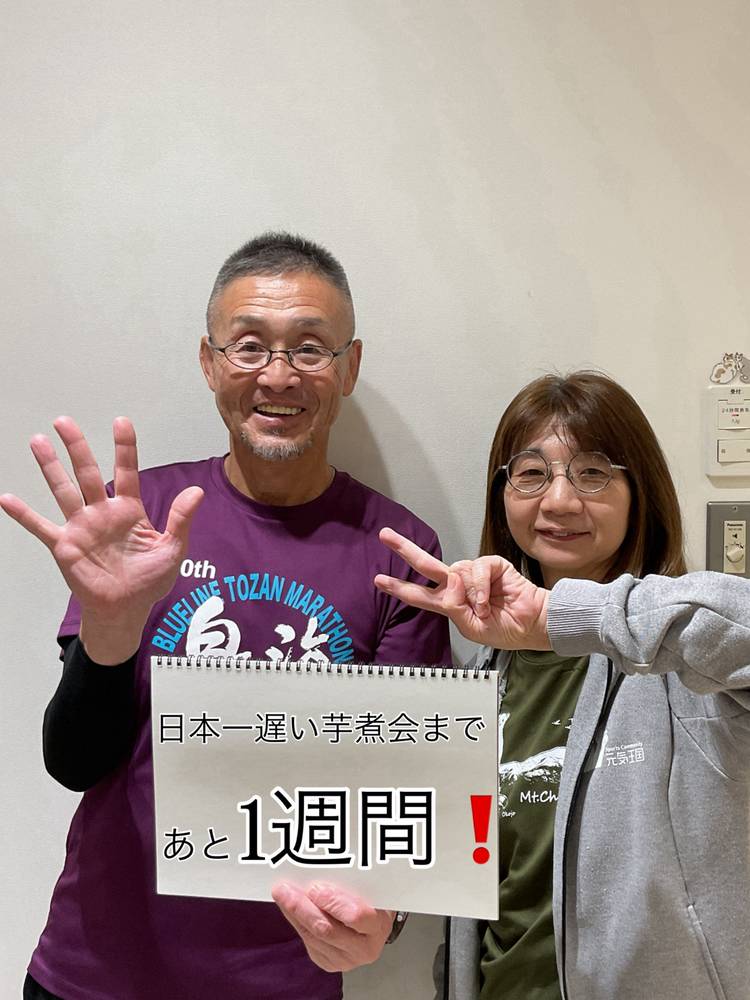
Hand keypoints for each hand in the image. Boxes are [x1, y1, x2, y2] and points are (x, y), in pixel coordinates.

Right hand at [0, 416, 202, 662]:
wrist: (126, 610)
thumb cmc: (149, 580)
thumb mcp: (172, 549)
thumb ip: (181, 520)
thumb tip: (198, 491)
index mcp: (129, 510)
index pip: (127, 471)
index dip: (124, 447)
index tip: (121, 421)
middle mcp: (102, 513)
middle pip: (88, 473)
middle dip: (77, 447)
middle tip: (64, 421)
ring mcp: (81, 527)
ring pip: (63, 491)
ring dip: (50, 467)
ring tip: (37, 442)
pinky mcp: (65, 546)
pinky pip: (41, 527)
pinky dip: (24, 514)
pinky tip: (7, 498)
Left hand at [272, 882, 394, 971]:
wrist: (375, 925)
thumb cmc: (373, 900)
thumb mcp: (370, 886)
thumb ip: (351, 880)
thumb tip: (322, 865)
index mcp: (378, 925)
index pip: (356, 916)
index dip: (334, 902)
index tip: (315, 888)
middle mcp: (364, 948)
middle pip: (327, 930)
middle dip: (303, 908)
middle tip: (285, 890)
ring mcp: (346, 960)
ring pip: (313, 937)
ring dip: (294, 914)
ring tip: (281, 894)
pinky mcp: (329, 963)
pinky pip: (308, 942)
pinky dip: (296, 922)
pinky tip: (288, 907)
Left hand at [374, 527, 550, 649]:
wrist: (532, 625)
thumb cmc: (504, 629)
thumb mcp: (471, 628)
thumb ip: (454, 607)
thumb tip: (451, 580)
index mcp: (449, 603)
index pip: (419, 594)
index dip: (398, 587)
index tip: (378, 580)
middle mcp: (457, 585)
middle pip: (426, 565)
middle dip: (404, 549)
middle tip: (385, 535)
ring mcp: (472, 574)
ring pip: (454, 572)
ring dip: (469, 595)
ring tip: (484, 610)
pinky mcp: (490, 564)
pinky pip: (476, 571)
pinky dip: (481, 588)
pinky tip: (490, 600)